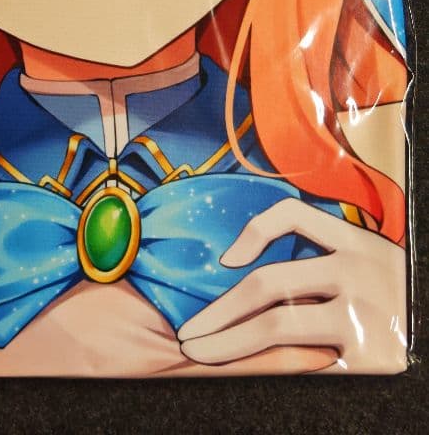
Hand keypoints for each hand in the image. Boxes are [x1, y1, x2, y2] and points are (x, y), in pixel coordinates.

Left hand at [177, 198, 407, 373]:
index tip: (225, 260)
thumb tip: (248, 268)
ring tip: (201, 354)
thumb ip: (328, 260)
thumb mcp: (372, 264)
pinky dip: (266, 367)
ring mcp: (363, 315)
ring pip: (276, 325)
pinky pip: (302, 362)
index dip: (252, 231)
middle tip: (189, 332)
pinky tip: (244, 374)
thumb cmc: (397, 300)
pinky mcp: (369, 358)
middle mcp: (359, 271)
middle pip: (269, 282)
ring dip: (229, 342)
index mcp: (357, 241)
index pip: (293, 214)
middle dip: (219, 310)